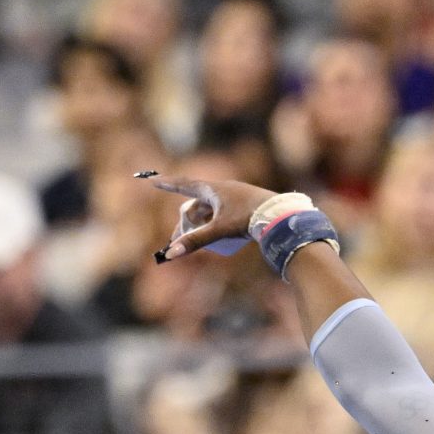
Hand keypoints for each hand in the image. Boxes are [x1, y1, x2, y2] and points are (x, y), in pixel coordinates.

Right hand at [150, 176, 279, 262]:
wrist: (280, 215)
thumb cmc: (249, 218)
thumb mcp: (219, 230)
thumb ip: (196, 241)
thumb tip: (171, 253)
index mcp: (213, 189)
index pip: (184, 184)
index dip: (168, 184)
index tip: (153, 180)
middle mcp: (222, 189)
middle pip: (196, 204)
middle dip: (185, 222)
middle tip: (176, 238)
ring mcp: (235, 197)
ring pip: (209, 210)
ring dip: (199, 223)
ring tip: (194, 239)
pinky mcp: (245, 205)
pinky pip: (222, 213)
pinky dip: (213, 222)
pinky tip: (214, 232)